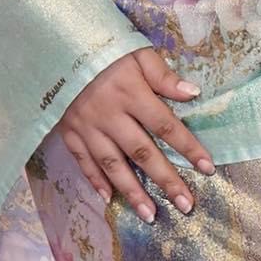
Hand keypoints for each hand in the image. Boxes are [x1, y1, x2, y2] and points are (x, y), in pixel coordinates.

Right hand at [54, 45, 215, 222]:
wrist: (53, 45)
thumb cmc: (102, 48)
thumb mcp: (136, 51)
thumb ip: (163, 75)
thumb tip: (193, 93)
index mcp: (131, 93)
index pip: (166, 125)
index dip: (188, 147)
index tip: (207, 167)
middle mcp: (110, 115)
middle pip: (142, 152)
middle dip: (166, 179)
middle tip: (186, 205)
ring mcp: (87, 127)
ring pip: (113, 165)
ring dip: (133, 192)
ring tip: (151, 215)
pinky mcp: (69, 133)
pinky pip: (84, 162)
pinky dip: (96, 182)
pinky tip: (110, 200)